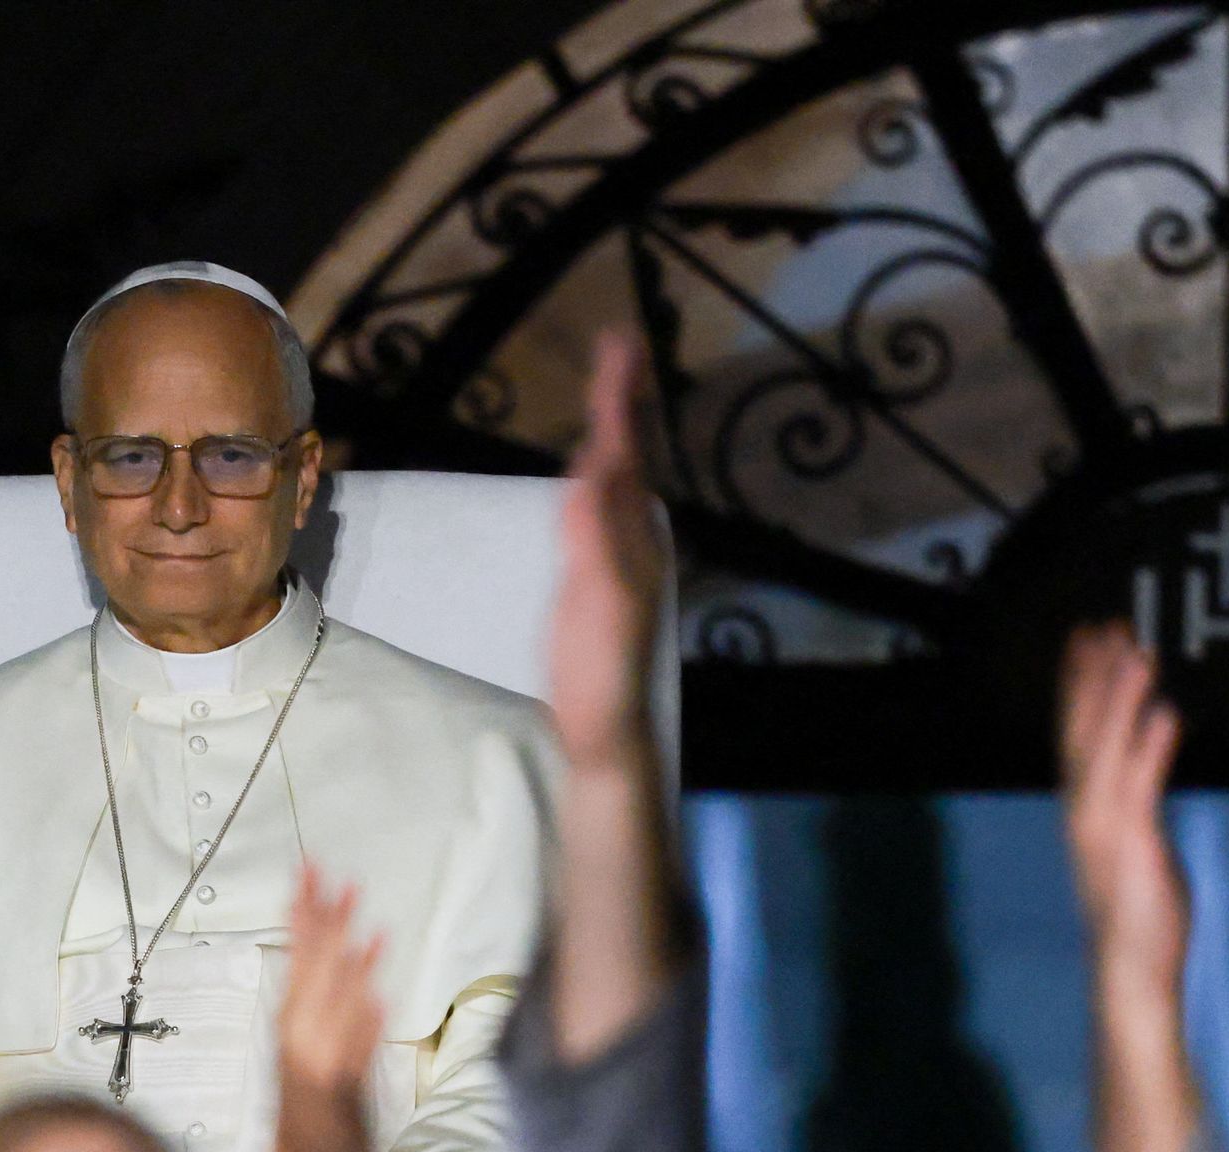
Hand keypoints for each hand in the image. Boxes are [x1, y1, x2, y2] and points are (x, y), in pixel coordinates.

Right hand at [547, 330, 668, 779]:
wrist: (608, 731)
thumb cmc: (604, 674)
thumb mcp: (600, 601)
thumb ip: (597, 535)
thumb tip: (596, 467)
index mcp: (636, 536)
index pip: (626, 454)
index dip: (620, 400)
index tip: (620, 343)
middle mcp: (636, 537)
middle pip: (631, 456)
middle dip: (625, 399)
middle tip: (622, 343)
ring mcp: (620, 557)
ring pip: (622, 479)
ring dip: (617, 428)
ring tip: (614, 386)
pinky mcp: (599, 578)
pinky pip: (603, 510)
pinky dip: (600, 474)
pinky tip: (592, 471)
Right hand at [1057, 624, 1188, 1006]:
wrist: (1128, 973)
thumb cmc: (1141, 920)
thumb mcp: (1142, 847)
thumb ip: (1141, 799)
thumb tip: (1152, 757)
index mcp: (1086, 811)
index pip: (1078, 737)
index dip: (1082, 687)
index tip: (1089, 641)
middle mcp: (1085, 812)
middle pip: (1081, 731)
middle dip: (1091, 678)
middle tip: (1102, 625)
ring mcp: (1103, 827)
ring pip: (1105, 748)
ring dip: (1119, 699)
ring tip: (1138, 651)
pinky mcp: (1131, 844)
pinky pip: (1140, 786)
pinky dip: (1149, 748)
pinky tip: (1165, 712)